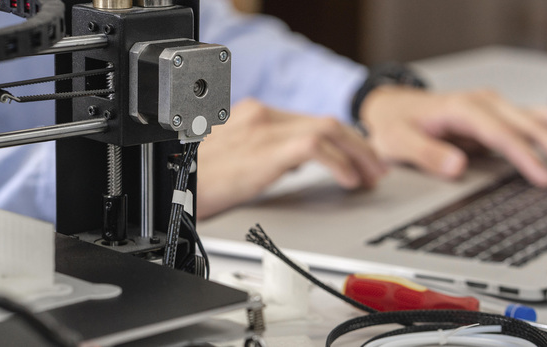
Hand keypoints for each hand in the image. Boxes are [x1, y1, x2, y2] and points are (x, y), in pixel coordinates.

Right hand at [197, 99, 385, 218]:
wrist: (168, 182)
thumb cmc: (194, 178)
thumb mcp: (235, 161)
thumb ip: (266, 156)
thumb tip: (294, 166)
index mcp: (255, 115)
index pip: (312, 122)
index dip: (344, 141)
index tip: (360, 159)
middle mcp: (263, 115)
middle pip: (327, 123)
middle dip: (360, 146)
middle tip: (377, 169)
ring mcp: (265, 129)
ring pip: (329, 130)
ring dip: (358, 154)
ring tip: (371, 177)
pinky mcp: (265, 149)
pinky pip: (315, 148)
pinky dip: (339, 164)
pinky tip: (348, 181)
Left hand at [359, 86, 546, 186]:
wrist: (391, 107)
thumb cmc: (393, 124)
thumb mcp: (397, 142)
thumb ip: (424, 153)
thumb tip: (455, 167)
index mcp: (460, 108)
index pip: (500, 132)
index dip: (524, 155)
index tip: (543, 177)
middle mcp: (483, 103)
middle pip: (530, 123)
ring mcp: (494, 109)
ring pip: (540, 119)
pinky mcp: (499, 118)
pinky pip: (536, 125)